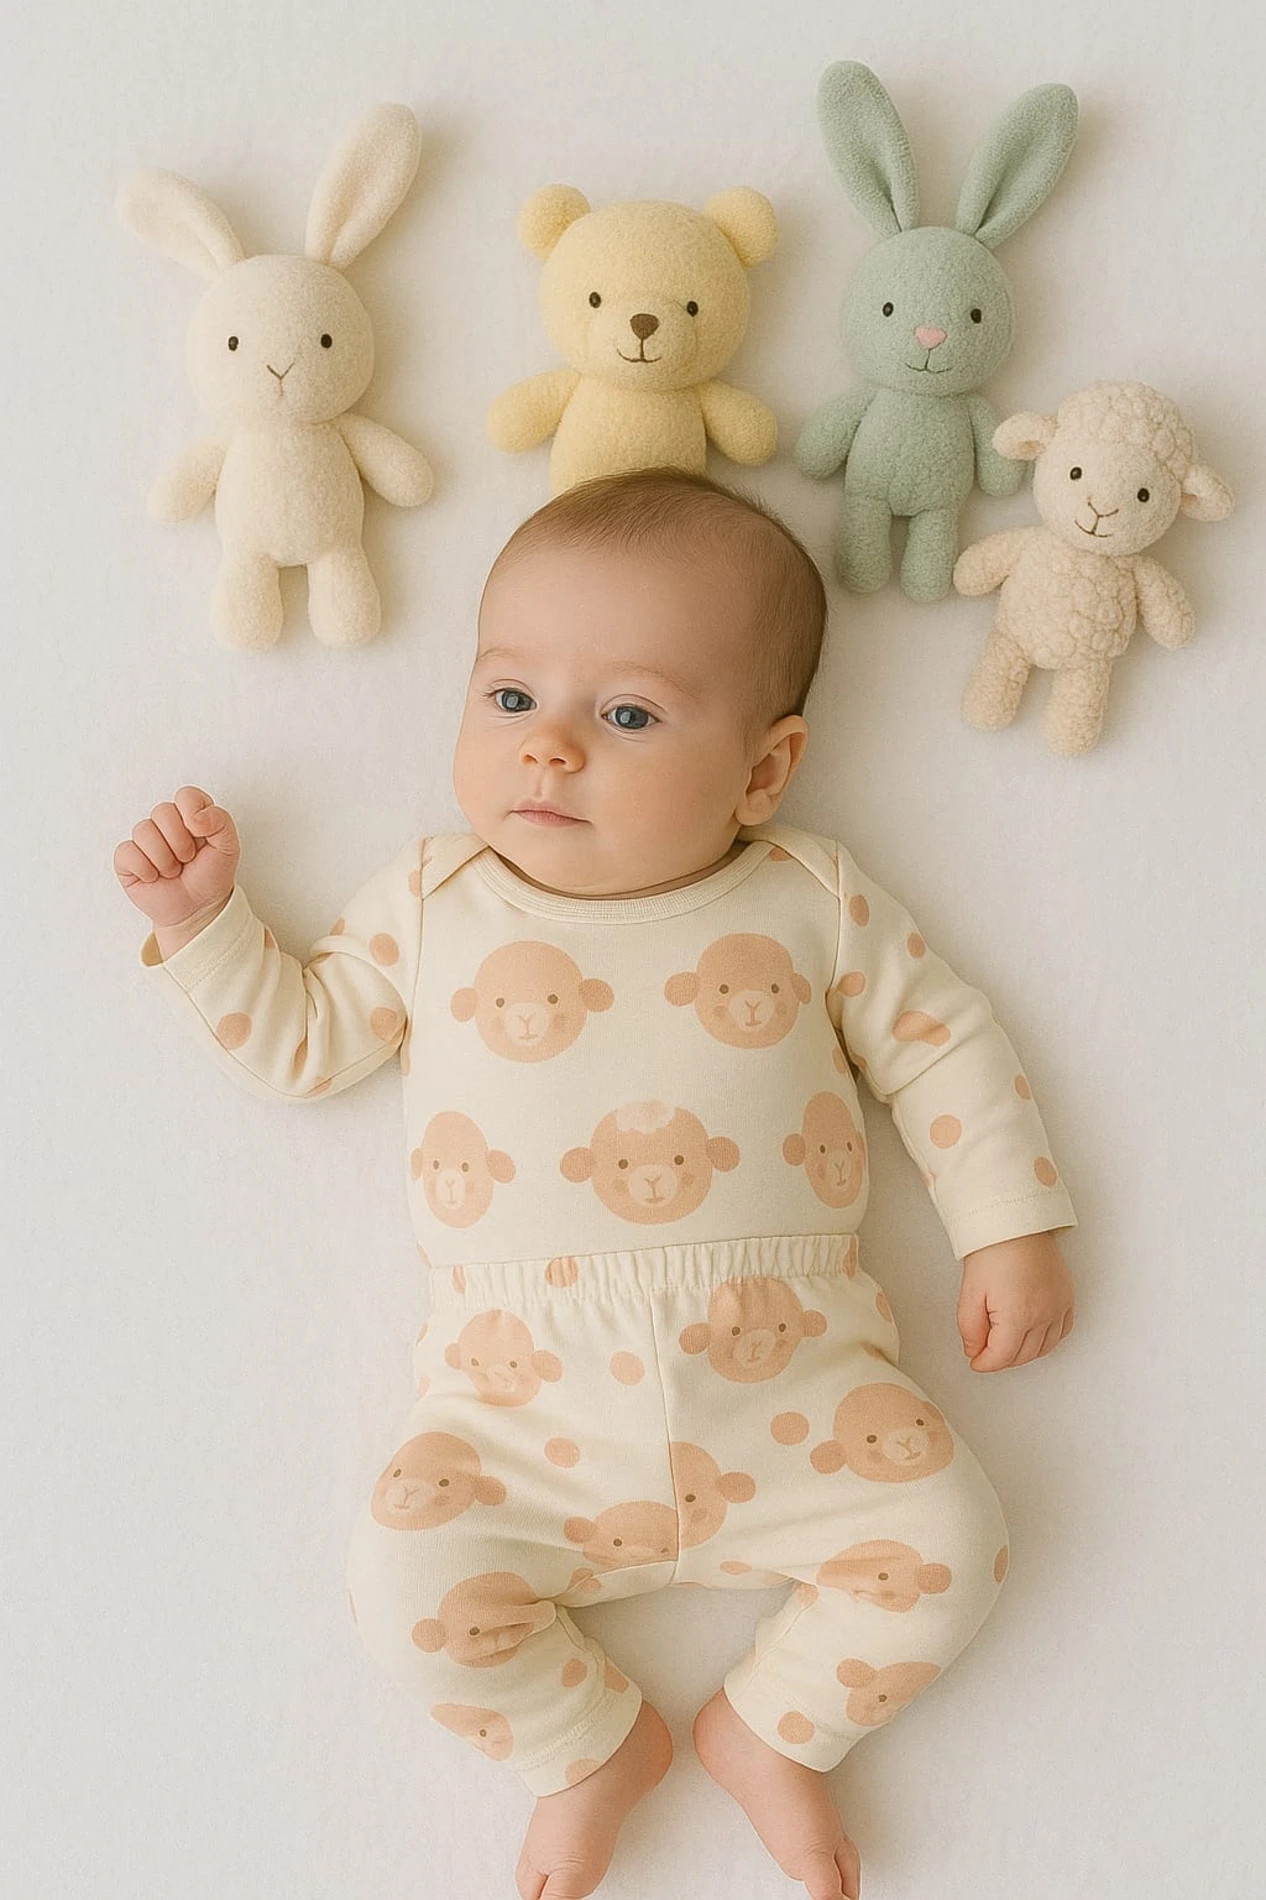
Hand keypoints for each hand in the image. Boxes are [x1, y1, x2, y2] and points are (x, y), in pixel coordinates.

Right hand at [113, 785, 239, 949]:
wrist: (198, 908)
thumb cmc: (211, 875)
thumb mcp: (228, 847)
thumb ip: (220, 821)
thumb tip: (194, 816)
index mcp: (190, 813)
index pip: (186, 795)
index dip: (193, 814)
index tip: (202, 834)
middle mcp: (165, 822)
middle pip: (162, 811)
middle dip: (180, 842)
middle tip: (188, 859)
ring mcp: (144, 839)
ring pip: (144, 831)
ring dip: (165, 859)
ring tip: (174, 870)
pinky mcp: (127, 858)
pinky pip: (127, 852)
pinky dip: (146, 869)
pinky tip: (155, 878)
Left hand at [957, 1232, 1073, 1371]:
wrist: (1015, 1221)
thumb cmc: (993, 1249)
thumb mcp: (970, 1292)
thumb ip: (970, 1328)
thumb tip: (975, 1351)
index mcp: (1018, 1315)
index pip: (1003, 1357)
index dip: (985, 1363)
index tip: (976, 1362)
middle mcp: (1044, 1314)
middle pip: (1023, 1355)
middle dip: (1002, 1359)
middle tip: (985, 1352)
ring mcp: (1059, 1306)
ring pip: (1044, 1348)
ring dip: (1024, 1352)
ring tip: (1005, 1344)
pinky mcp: (1067, 1297)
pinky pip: (1062, 1331)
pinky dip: (1047, 1339)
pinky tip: (1032, 1333)